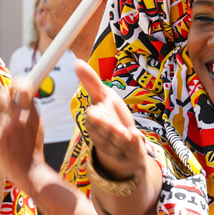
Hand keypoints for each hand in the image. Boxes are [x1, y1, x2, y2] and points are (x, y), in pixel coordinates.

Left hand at [0, 81, 44, 190]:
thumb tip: (22, 92)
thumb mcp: (38, 125)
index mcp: (31, 113)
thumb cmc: (32, 147)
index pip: (23, 87)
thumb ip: (30, 108)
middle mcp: (18, 118)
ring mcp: (6, 127)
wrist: (28, 170)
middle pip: (2, 93)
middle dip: (1, 95)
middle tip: (3, 100)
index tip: (15, 85)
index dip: (18, 82)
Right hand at [76, 60, 144, 179]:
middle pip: (104, 133)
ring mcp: (116, 147)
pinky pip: (131, 149)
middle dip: (108, 129)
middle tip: (113, 125)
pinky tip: (136, 135)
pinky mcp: (129, 153)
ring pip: (116, 143)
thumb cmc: (111, 117)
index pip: (92, 120)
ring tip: (126, 133)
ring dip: (121, 138)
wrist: (124, 143)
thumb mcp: (103, 97)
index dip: (96, 117)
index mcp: (94, 122)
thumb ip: (91, 82)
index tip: (95, 112)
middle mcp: (102, 137)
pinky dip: (134, 143)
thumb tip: (76, 61)